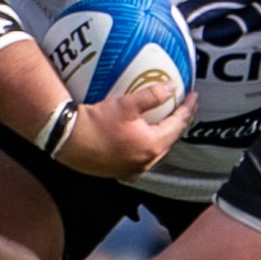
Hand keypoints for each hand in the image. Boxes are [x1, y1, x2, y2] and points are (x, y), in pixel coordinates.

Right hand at [58, 83, 198, 179]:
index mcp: (152, 146)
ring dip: (163, 136)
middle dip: (178, 123)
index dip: (187, 109)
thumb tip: (171, 87)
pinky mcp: (118, 172)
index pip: (178, 125)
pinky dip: (147, 146)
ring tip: (166, 121)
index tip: (193, 97)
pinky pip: (140, 158)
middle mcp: (145, 162)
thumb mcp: (126, 104)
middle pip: (170, 140)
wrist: (67, 140)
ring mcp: (132, 170)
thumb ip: (152, 95)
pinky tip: (142, 138)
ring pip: (156, 151)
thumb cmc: (96, 123)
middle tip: (183, 108)